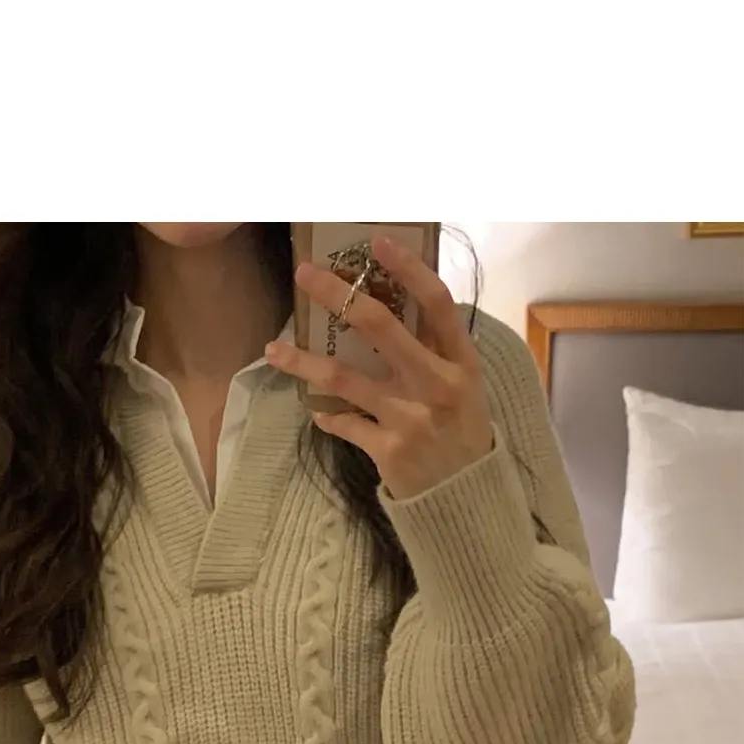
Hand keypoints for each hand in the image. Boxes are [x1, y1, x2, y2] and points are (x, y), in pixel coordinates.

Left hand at [266, 238, 493, 502]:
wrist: (470, 502)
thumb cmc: (463, 432)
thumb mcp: (464, 387)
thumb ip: (435, 350)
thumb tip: (391, 303)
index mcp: (462, 363)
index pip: (437, 304)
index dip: (409, 269)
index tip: (378, 241)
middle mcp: (438, 385)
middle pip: (381, 327)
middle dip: (338, 295)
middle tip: (305, 273)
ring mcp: (411, 418)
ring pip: (344, 377)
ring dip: (304, 360)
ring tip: (273, 348)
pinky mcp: (389, 451)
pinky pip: (344, 423)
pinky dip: (327, 415)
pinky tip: (316, 411)